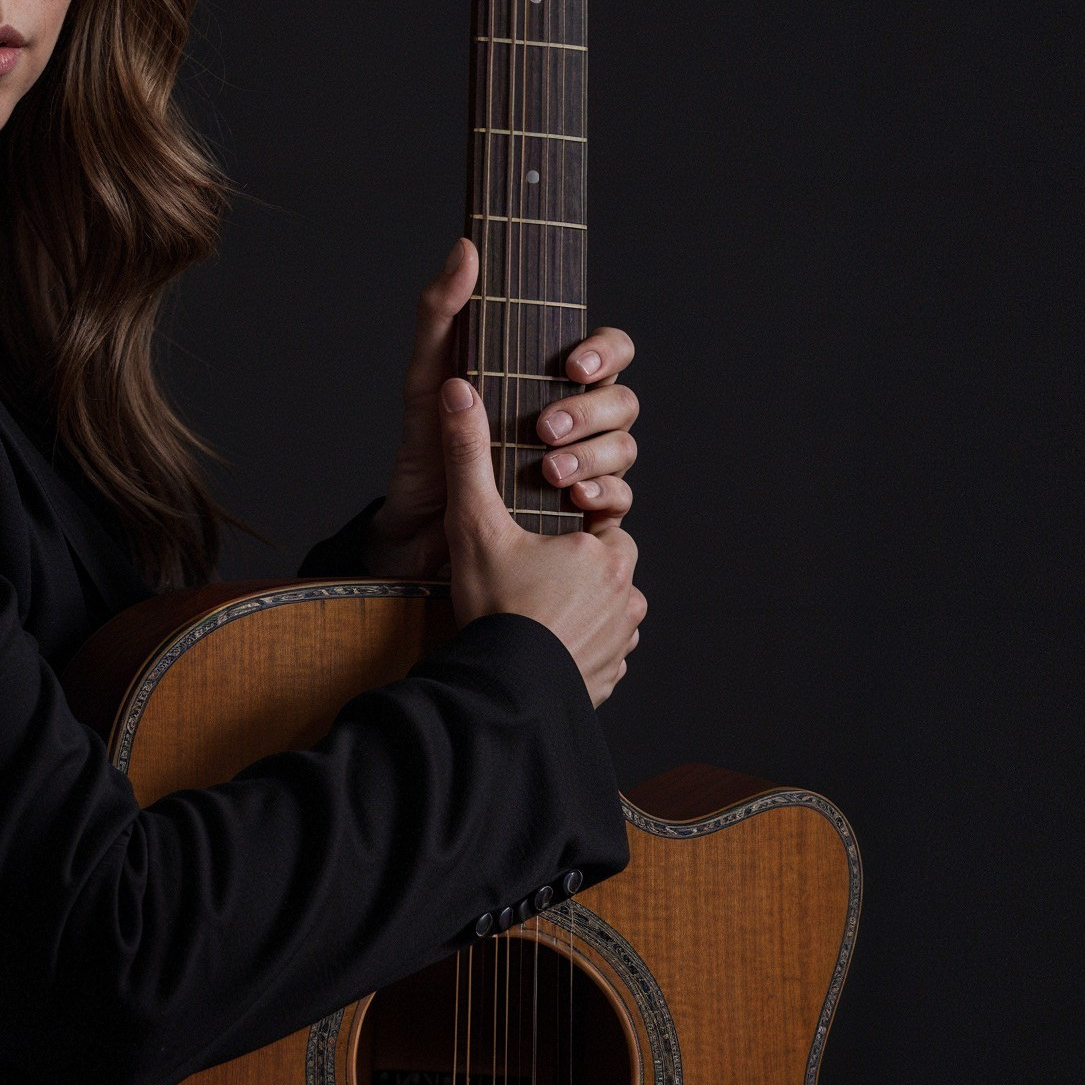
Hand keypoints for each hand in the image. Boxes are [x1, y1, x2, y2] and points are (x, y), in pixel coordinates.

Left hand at [364, 239, 642, 574]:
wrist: (416, 523)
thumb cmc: (426, 442)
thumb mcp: (426, 374)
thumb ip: (441, 310)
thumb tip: (466, 248)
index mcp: (550, 378)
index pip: (609, 348)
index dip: (604, 350)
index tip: (572, 366)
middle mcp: (575, 417)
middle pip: (622, 400)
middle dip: (589, 412)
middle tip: (544, 430)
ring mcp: (582, 463)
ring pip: (624, 448)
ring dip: (593, 457)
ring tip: (549, 474)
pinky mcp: (579, 510)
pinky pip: (619, 501)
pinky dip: (603, 497)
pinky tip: (573, 501)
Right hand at [437, 377, 643, 703]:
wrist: (501, 693)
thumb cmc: (493, 609)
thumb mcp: (475, 525)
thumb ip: (468, 456)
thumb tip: (459, 391)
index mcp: (604, 552)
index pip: (601, 519)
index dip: (570, 523)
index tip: (541, 538)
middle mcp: (625, 595)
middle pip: (607, 566)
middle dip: (577, 569)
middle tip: (530, 579)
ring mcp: (621, 640)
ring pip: (608, 610)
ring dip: (580, 610)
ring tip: (533, 615)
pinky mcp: (610, 676)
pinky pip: (602, 654)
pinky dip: (579, 649)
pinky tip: (543, 649)